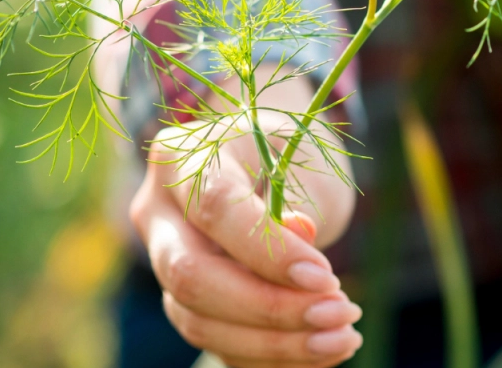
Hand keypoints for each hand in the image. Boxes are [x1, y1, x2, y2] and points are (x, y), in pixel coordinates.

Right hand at [130, 108, 361, 367]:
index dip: (270, 252)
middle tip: (338, 312)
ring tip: (344, 337)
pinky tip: (325, 350)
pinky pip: (219, 345)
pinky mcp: (184, 303)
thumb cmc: (287, 153)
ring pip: (199, 323)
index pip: (216, 210)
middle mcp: (158, 213)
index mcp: (183, 158)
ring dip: (276, 344)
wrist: (268, 163)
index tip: (325, 277)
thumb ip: (300, 199)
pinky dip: (273, 358)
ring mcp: (164, 263)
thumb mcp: (300, 158)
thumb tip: (302, 258)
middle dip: (269, 309)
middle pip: (191, 278)